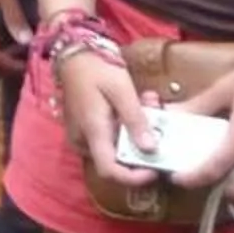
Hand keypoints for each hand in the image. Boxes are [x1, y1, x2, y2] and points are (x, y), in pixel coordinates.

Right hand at [56, 50, 157, 187]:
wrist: (74, 54)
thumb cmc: (97, 69)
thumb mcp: (122, 90)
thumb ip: (136, 120)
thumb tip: (151, 149)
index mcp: (92, 132)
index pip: (110, 171)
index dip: (134, 178)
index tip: (155, 171)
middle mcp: (84, 140)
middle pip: (116, 161)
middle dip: (142, 148)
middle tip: (159, 123)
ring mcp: (83, 136)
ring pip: (116, 149)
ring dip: (137, 134)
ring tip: (150, 105)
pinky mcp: (86, 131)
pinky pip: (110, 139)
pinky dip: (127, 128)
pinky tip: (138, 107)